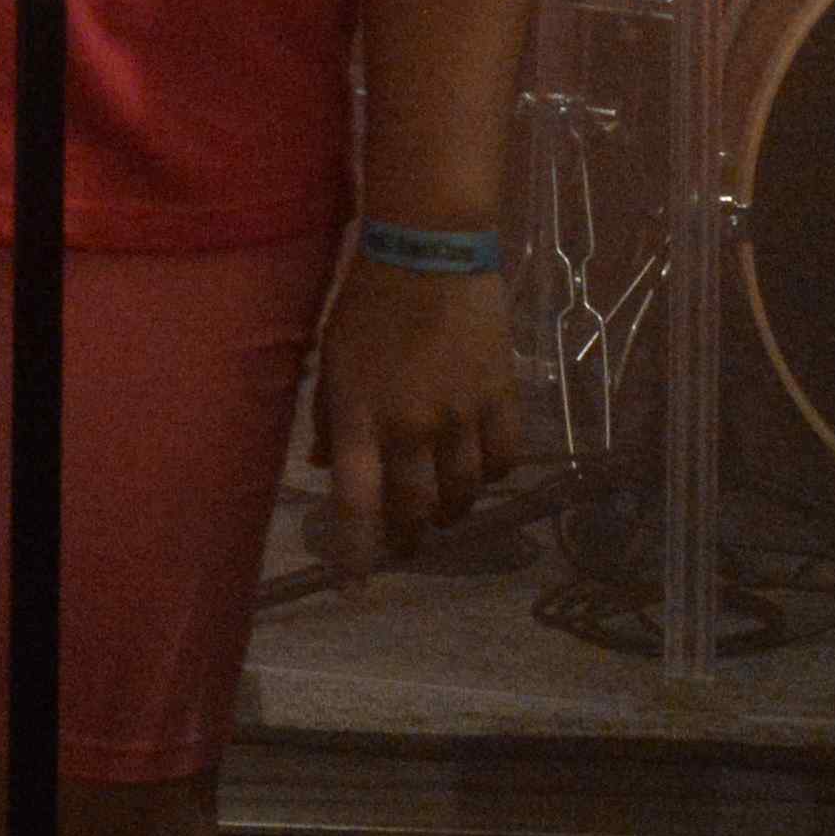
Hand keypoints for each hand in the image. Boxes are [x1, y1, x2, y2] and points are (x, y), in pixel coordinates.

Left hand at [307, 251, 519, 580]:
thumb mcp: (333, 358)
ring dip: (452, 510)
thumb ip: (332, 419)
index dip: (356, 553)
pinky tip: (484, 471)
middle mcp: (411, 427)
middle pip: (415, 507)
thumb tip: (329, 469)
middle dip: (409, 533)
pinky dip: (493, 475)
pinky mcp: (501, 397)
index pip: (357, 503)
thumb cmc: (368, 300)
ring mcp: (461, 415)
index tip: (356, 586)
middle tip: (408, 536)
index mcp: (362, 417)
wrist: (430, 249)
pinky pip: (505, 458)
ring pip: (464, 491)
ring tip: (446, 508)